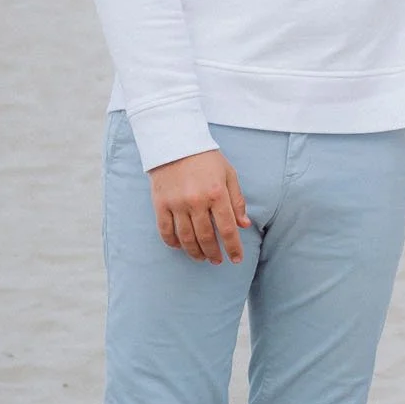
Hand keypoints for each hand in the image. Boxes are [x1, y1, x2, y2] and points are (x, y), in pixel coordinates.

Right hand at [150, 149, 250, 264]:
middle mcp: (196, 201)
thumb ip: (237, 200)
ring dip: (195, 252)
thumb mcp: (229, 175)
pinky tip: (180, 247)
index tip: (236, 259)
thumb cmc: (206, 159)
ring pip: (186, 238)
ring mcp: (176, 203)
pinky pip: (165, 230)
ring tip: (201, 257)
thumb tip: (244, 225)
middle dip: (214, 253)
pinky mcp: (160, 203)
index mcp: (216, 193)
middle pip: (206, 237)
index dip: (233, 247)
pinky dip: (173, 242)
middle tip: (217, 261)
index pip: (227, 229)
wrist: (175, 142)